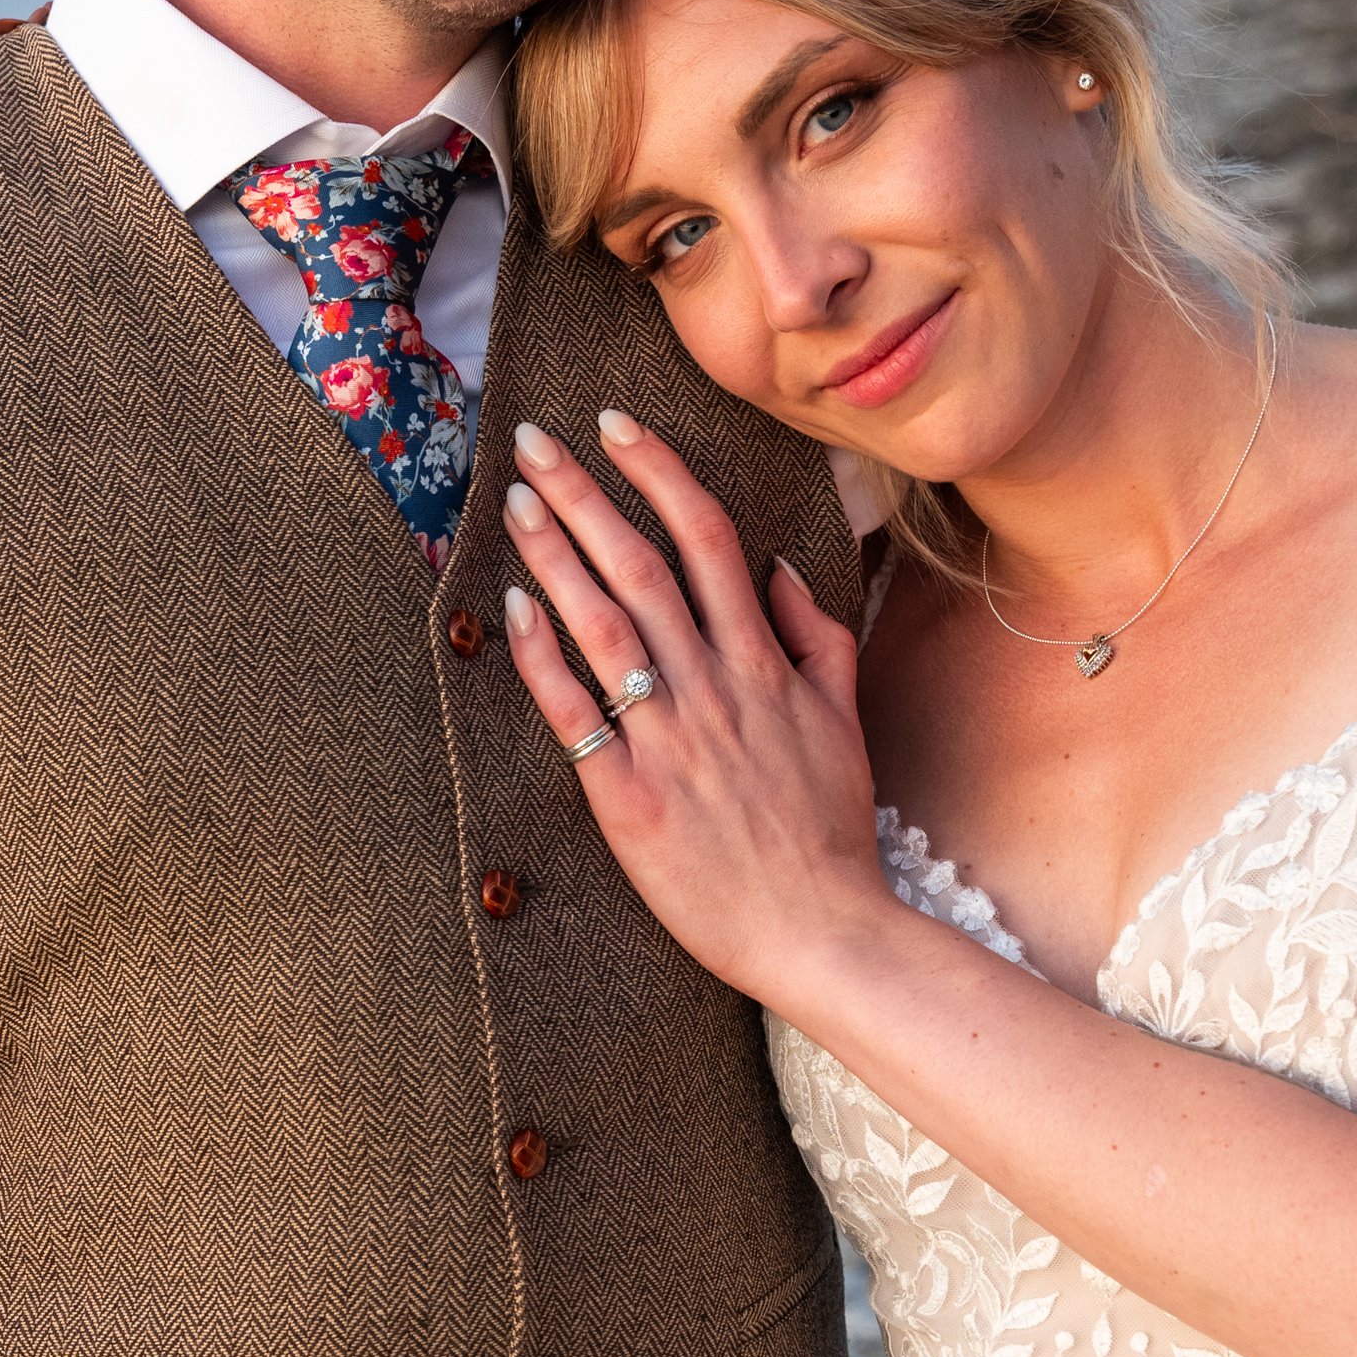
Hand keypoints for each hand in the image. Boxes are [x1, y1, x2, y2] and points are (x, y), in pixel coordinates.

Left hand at [498, 411, 886, 1011]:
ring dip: (554, 553)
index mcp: (764, 663)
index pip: (707, 537)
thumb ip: (817, 638)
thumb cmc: (830, 832)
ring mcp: (671, 740)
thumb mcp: (844, 721)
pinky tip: (512, 608)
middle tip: (531, 439)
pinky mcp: (631, 796)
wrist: (821, 929)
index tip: (617, 426)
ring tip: (513, 500)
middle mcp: (715, 687)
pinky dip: (543, 657)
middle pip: (642, 563)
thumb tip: (779, 570)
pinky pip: (577, 713)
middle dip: (583, 492)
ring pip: (604, 623)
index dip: (658, 472)